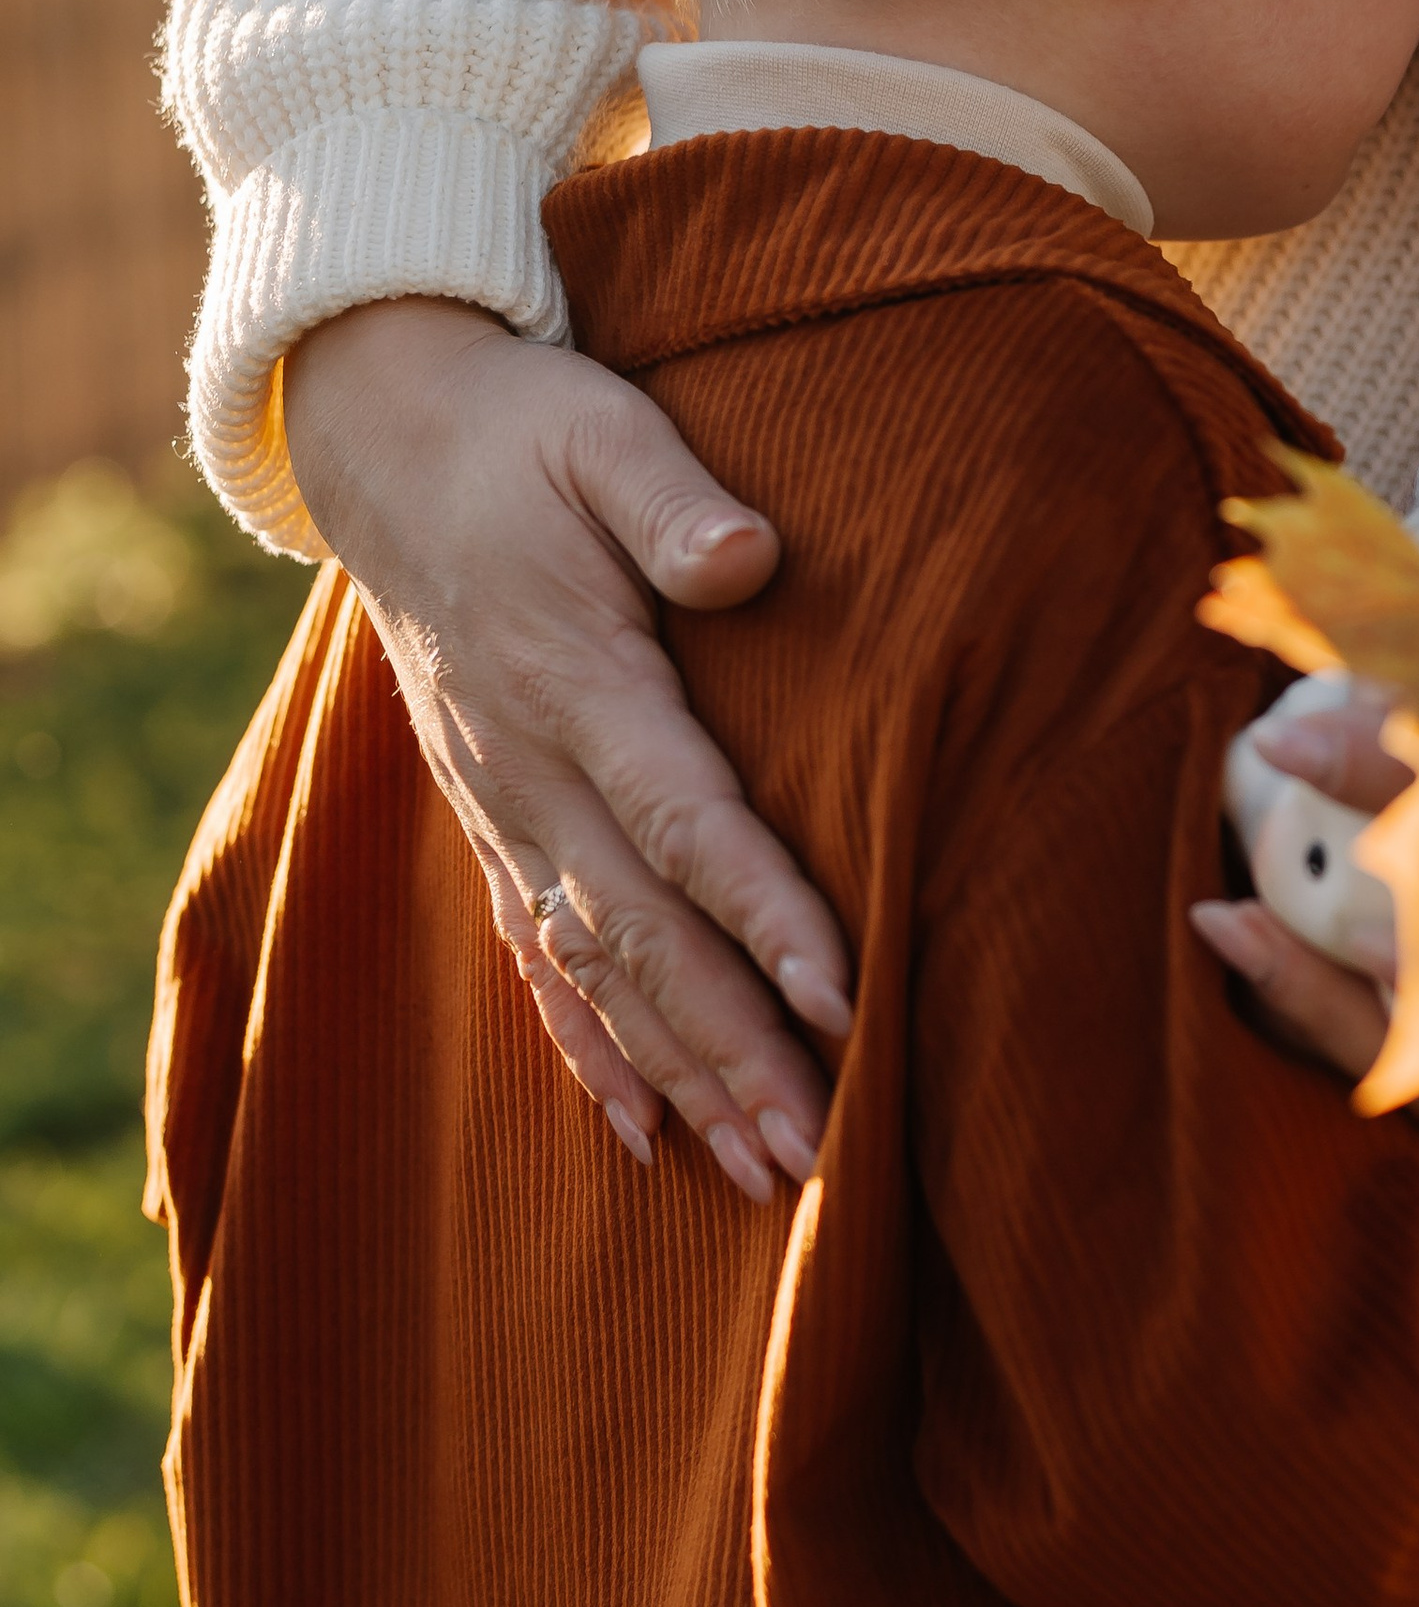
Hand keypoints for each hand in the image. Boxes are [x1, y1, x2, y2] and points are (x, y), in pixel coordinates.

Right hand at [282, 297, 852, 1198]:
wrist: (391, 442)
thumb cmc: (527, 431)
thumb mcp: (600, 431)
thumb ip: (669, 498)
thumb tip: (749, 556)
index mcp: (574, 678)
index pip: (682, 817)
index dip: (762, 911)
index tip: (840, 997)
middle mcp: (529, 768)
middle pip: (644, 932)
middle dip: (734, 1046)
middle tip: (821, 1149)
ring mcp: (502, 808)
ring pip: (597, 970)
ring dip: (683, 1075)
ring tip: (768, 1175)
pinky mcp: (492, 822)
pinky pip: (536, 959)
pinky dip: (589, 1053)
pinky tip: (647, 1136)